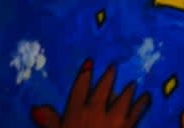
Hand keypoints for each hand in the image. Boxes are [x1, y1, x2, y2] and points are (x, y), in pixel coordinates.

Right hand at [30, 60, 149, 127]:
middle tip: (114, 66)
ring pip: (122, 97)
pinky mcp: (128, 126)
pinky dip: (142, 103)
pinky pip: (137, 110)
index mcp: (75, 113)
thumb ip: (50, 121)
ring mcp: (113, 118)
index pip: (79, 89)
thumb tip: (37, 108)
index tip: (90, 62)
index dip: (84, 75)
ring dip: (127, 90)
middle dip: (108, 77)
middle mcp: (95, 111)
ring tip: (132, 83)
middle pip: (102, 89)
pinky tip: (147, 97)